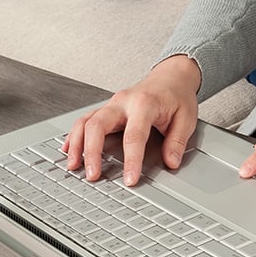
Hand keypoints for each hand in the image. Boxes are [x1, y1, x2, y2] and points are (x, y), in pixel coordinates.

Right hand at [63, 55, 200, 185]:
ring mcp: (111, 104)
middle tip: (92, 175)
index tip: (129, 179)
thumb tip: (171, 163)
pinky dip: (74, 136)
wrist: (170, 77)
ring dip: (77, 145)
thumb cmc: (177, 96)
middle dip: (92, 152)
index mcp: (144, 103)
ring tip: (73, 166)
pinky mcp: (106, 109)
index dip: (131, 160)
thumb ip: (177, 142)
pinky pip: (84, 120)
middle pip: (98, 125)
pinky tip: (68, 150)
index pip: (134, 136)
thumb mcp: (186, 118)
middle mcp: (123, 102)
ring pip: (85, 122)